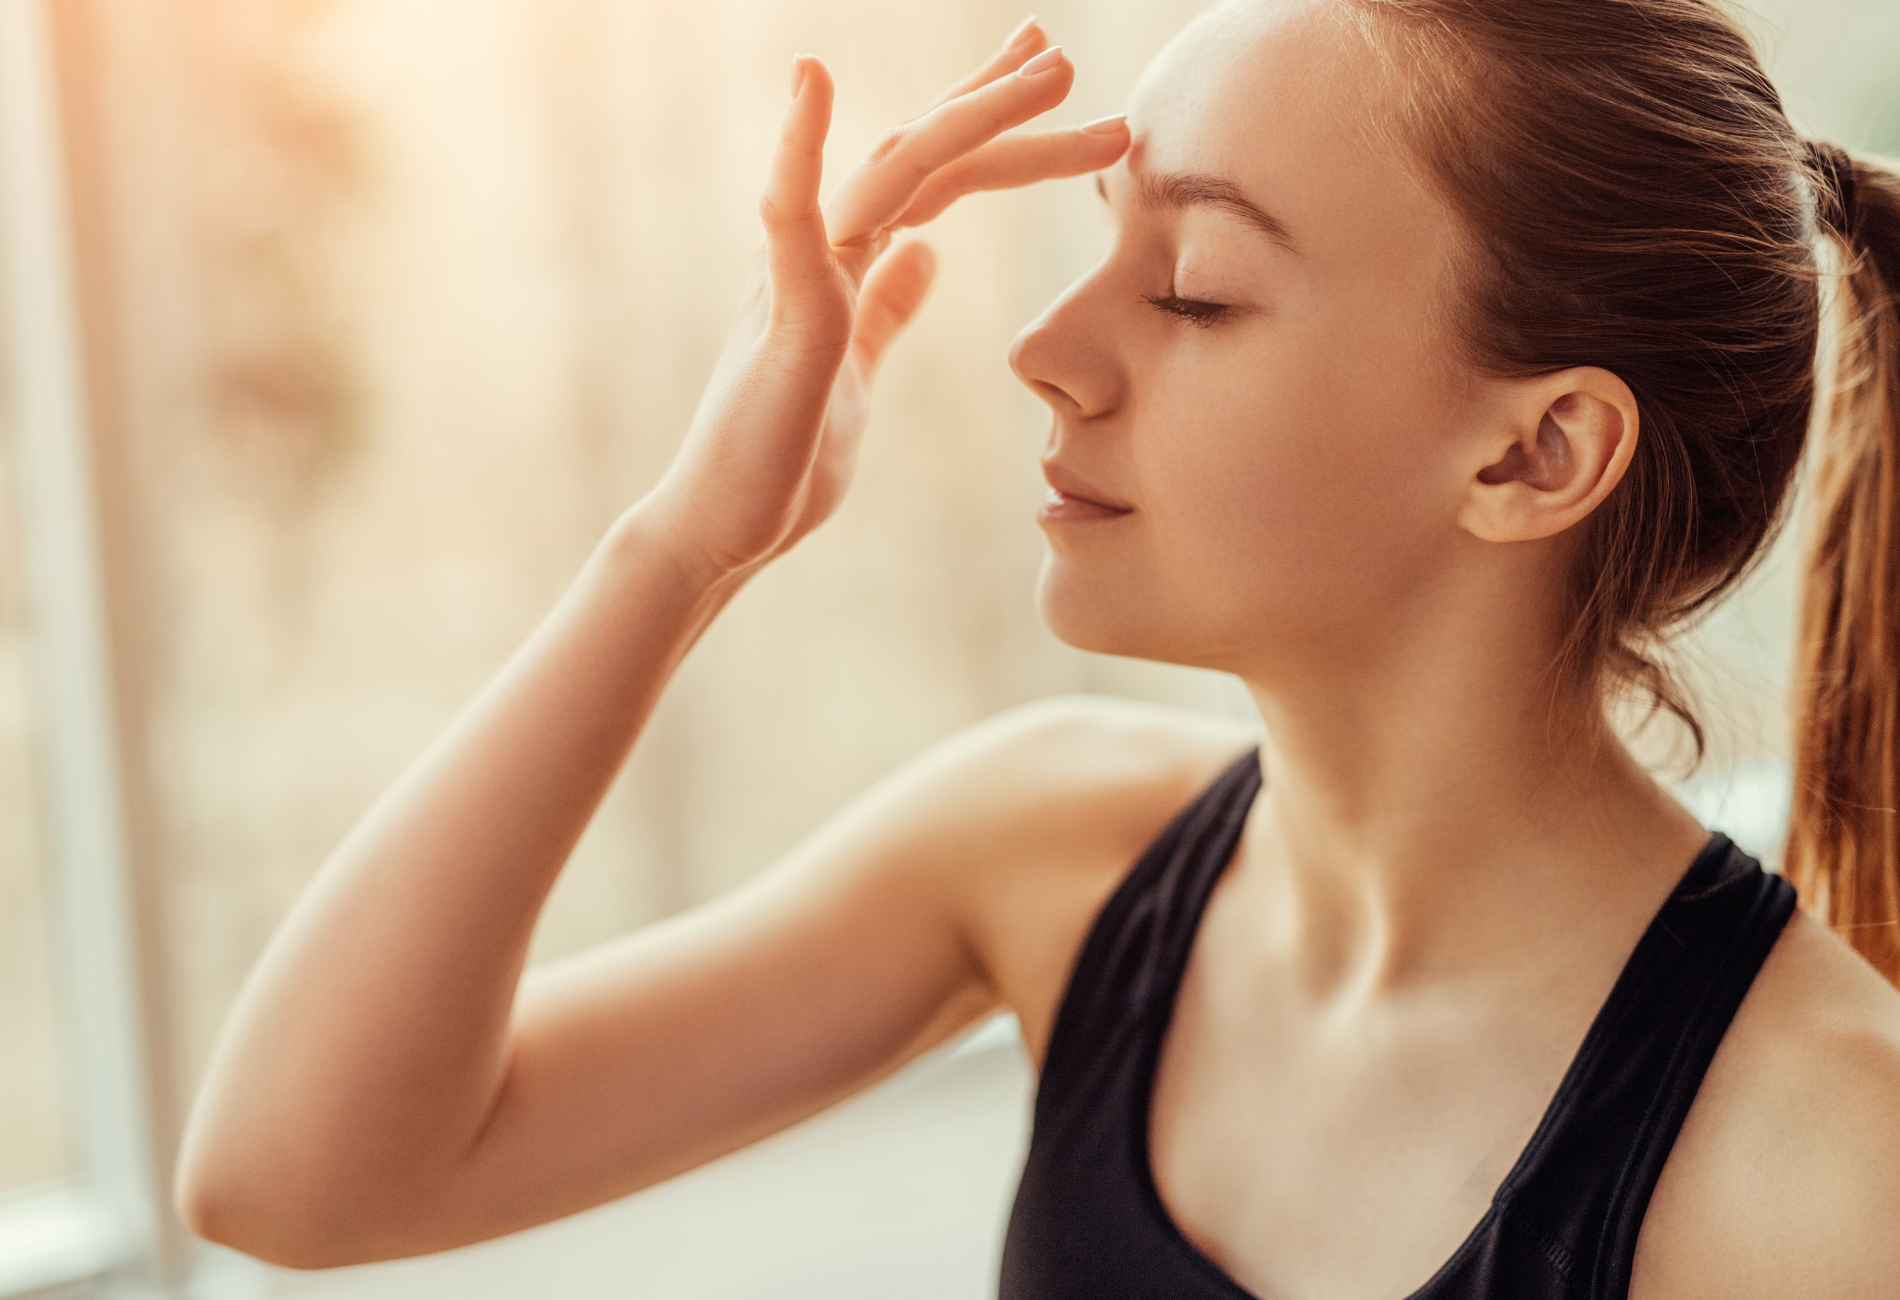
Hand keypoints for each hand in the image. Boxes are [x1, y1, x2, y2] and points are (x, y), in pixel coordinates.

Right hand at [644, 23, 1129, 580]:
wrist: (720, 529)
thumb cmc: (782, 459)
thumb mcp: (857, 368)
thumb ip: (885, 307)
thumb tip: (925, 256)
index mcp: (844, 262)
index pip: (931, 176)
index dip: (989, 128)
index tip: (1050, 85)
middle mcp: (821, 249)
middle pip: (920, 153)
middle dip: (997, 103)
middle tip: (1067, 57)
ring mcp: (799, 274)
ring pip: (893, 170)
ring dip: (972, 114)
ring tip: (1048, 71)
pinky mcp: (781, 313)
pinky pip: (789, 216)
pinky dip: (799, 145)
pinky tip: (813, 79)